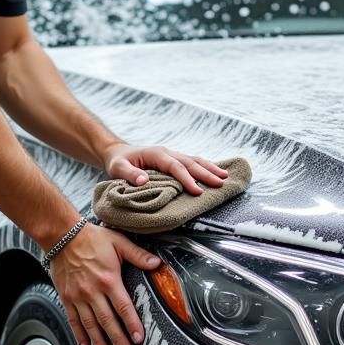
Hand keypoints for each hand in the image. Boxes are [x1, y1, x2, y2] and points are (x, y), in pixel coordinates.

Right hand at [48, 222, 161, 344]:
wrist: (62, 236)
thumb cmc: (92, 238)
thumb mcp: (118, 242)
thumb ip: (138, 255)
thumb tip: (156, 263)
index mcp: (108, 279)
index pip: (123, 307)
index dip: (132, 324)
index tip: (138, 338)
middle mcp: (92, 291)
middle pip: (107, 321)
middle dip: (118, 339)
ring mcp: (78, 296)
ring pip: (90, 325)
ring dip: (99, 342)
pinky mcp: (67, 298)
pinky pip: (73, 321)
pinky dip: (80, 336)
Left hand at [101, 142, 229, 195]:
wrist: (118, 153)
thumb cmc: (118, 162)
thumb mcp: (117, 168)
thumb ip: (129, 174)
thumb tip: (143, 181)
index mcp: (157, 154)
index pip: (175, 167)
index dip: (187, 179)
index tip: (197, 191)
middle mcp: (168, 152)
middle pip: (190, 162)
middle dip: (206, 173)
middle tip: (221, 183)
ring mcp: (172, 155)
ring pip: (195, 160)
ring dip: (210, 168)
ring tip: (225, 177)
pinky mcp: (174, 160)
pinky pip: (192, 163)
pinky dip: (205, 168)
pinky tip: (216, 173)